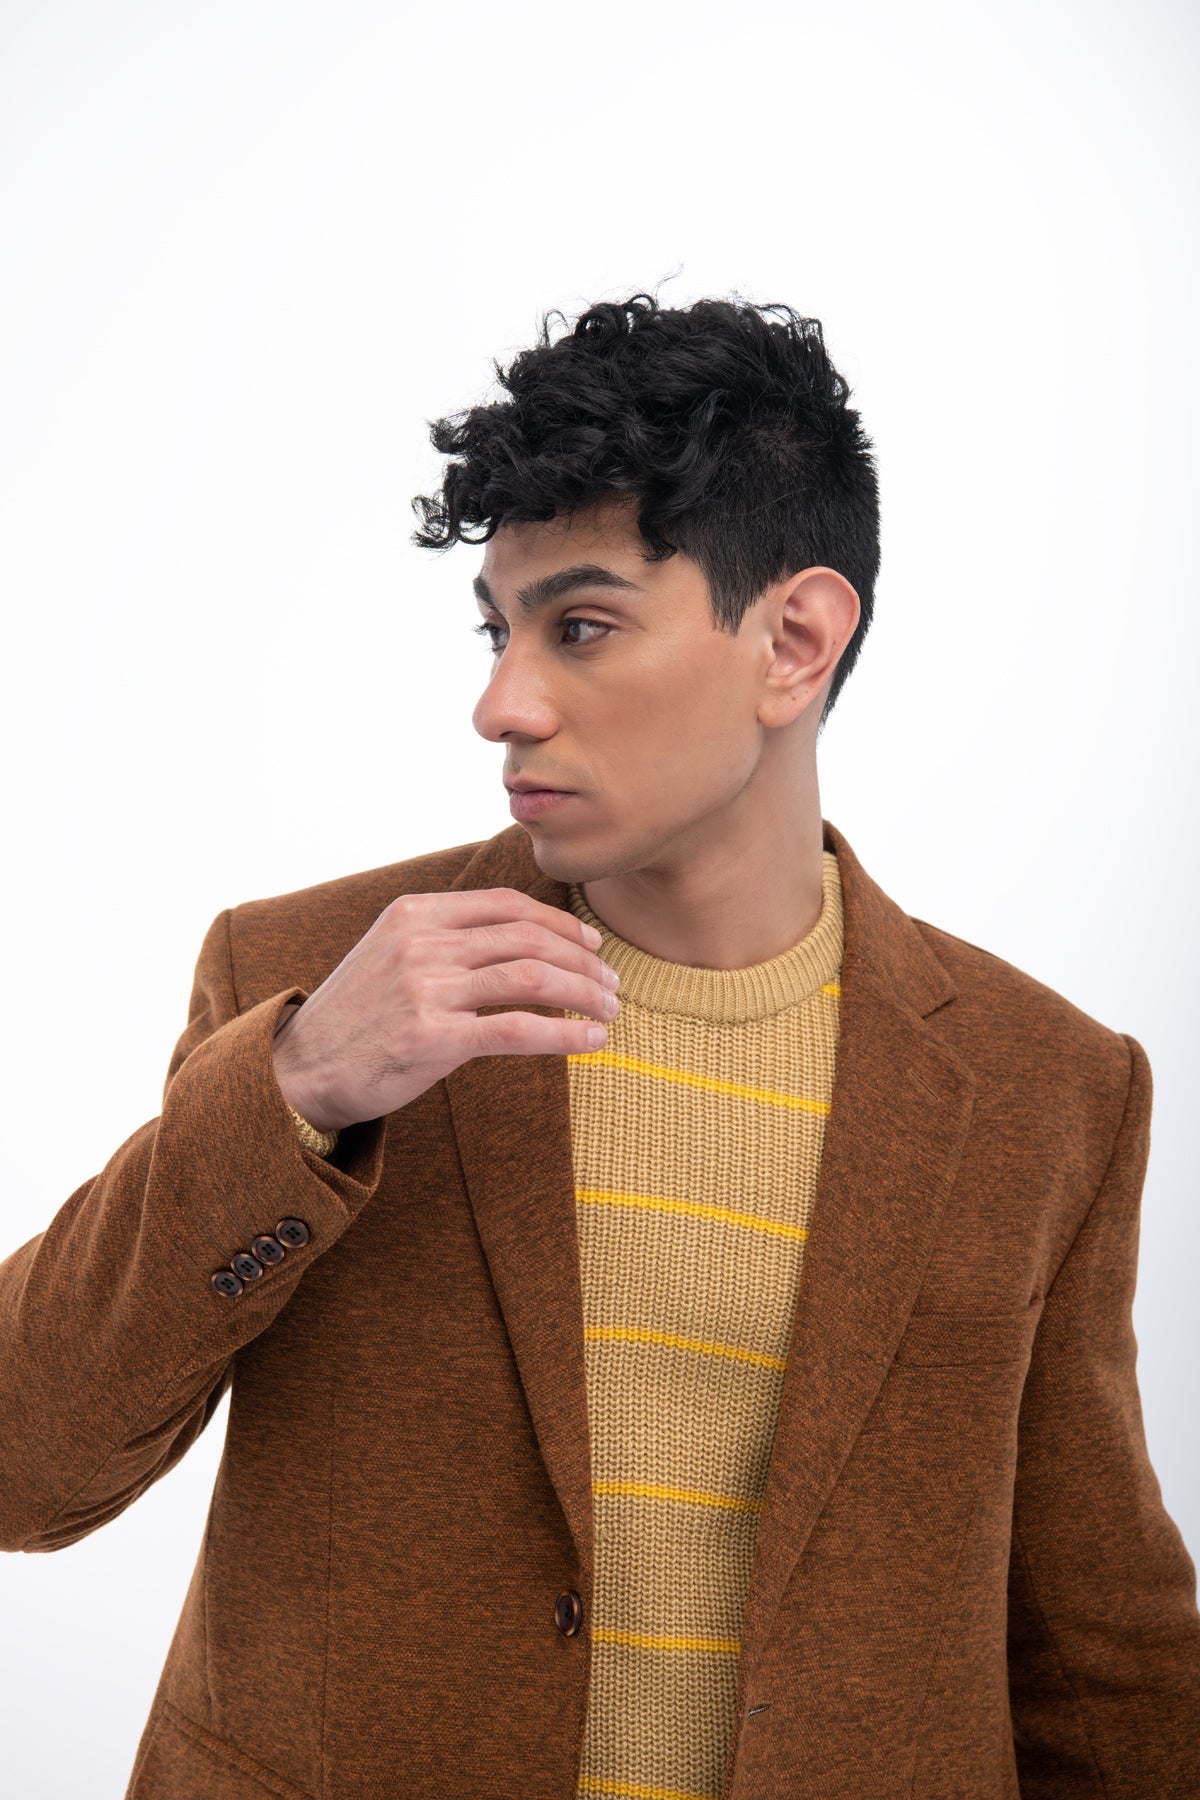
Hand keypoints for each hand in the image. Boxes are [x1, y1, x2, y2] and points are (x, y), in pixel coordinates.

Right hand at [271, 886, 619, 1130]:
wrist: (301, 1069)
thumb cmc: (357, 1016)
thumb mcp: (391, 952)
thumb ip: (446, 937)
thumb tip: (522, 936)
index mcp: (414, 913)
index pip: (507, 905)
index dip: (560, 923)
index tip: (591, 946)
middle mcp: (421, 943)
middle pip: (528, 937)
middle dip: (583, 961)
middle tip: (612, 984)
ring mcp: (426, 989)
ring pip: (532, 977)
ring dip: (584, 994)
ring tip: (610, 1012)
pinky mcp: (432, 1039)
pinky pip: (518, 1029)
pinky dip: (566, 1033)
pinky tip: (593, 1041)